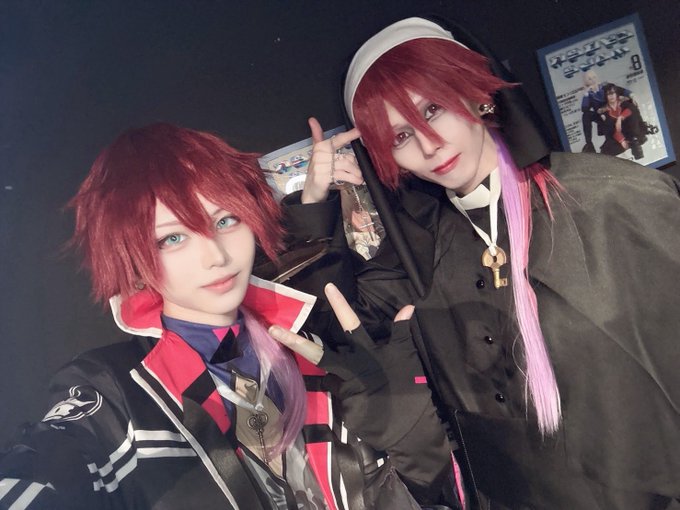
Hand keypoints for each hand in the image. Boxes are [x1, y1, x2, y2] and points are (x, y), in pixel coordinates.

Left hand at [269, 283, 430, 450]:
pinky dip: (346, 393)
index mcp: (366, 353)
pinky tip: (360, 402)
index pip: (352, 324)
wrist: (410, 427)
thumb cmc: (410, 387)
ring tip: (328, 376)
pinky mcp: (342, 405)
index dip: (341, 305)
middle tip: (273, 330)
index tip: (329, 287)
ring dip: (319, 373)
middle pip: (317, 353)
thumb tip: (408, 307)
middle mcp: (350, 368)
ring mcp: (343, 388)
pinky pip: (339, 393)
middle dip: (294, 342)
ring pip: (325, 375)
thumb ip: (401, 331)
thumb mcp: (407, 355)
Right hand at [300, 118, 363, 204]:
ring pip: (345, 165)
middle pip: (345, 156)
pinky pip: (342, 175)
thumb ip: (317, 136)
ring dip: (355, 172)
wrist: (311, 191)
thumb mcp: (317, 154)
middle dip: (355, 164)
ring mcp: (320, 167)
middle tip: (360, 169)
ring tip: (359, 176)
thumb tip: (312, 120)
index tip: (358, 131)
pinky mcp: (322, 177)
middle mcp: (319, 156)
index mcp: (320, 147)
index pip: (337, 139)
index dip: (349, 135)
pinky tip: (357, 180)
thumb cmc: (318, 171)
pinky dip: (352, 178)